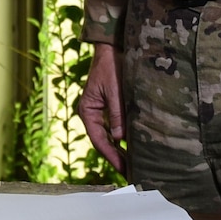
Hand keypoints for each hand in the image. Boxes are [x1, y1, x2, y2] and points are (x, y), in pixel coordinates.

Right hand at [74, 42, 125, 173]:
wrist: (112, 47)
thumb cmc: (111, 66)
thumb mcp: (115, 90)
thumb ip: (117, 114)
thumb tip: (120, 138)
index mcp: (87, 110)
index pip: (98, 139)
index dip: (110, 155)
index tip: (122, 168)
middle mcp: (92, 113)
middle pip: (103, 141)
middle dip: (115, 156)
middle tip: (130, 172)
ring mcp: (100, 111)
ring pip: (109, 135)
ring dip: (119, 148)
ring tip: (132, 163)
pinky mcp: (109, 107)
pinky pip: (115, 127)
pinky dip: (123, 137)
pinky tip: (133, 145)